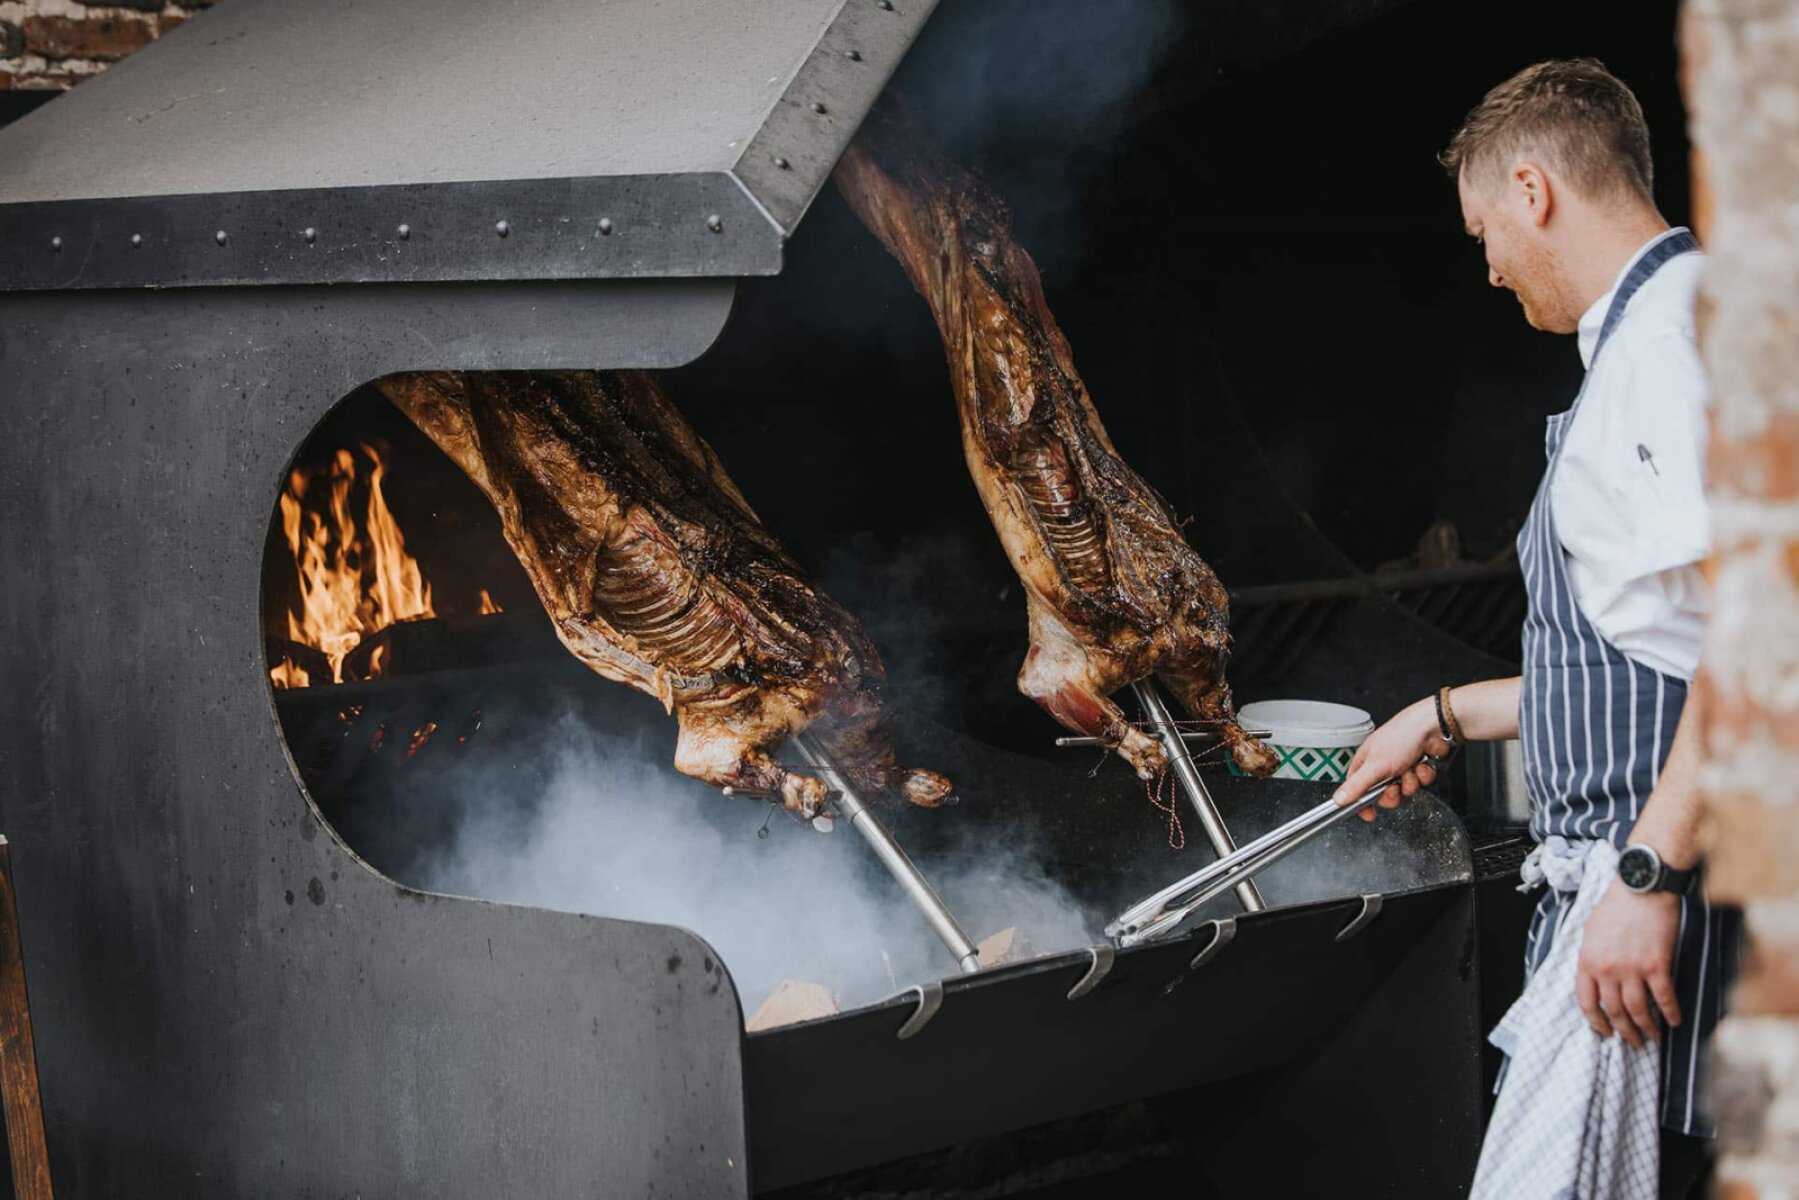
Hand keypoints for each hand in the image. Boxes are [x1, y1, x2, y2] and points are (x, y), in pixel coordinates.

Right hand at [1330, 697, 1452, 820]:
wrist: (1432, 726)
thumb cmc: (1401, 736)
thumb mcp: (1375, 766)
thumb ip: (1356, 786)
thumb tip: (1338, 799)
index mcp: (1366, 762)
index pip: (1358, 789)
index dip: (1363, 803)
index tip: (1370, 815)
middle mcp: (1382, 764)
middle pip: (1383, 794)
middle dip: (1393, 793)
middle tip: (1394, 786)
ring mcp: (1401, 765)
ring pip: (1404, 789)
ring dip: (1410, 782)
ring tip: (1410, 769)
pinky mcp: (1418, 766)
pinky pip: (1419, 782)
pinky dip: (1422, 775)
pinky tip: (1421, 764)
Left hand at [1576, 881, 1681, 1047]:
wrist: (1642, 889)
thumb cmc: (1616, 907)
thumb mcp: (1590, 932)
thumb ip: (1591, 958)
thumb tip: (1595, 981)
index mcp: (1587, 961)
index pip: (1586, 1002)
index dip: (1596, 1022)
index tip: (1604, 1033)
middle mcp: (1607, 969)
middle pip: (1614, 1011)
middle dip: (1624, 1031)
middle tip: (1633, 1042)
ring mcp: (1632, 969)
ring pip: (1638, 1010)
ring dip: (1646, 1028)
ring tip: (1652, 1037)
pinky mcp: (1657, 965)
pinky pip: (1664, 998)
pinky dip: (1670, 1014)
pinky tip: (1674, 1022)